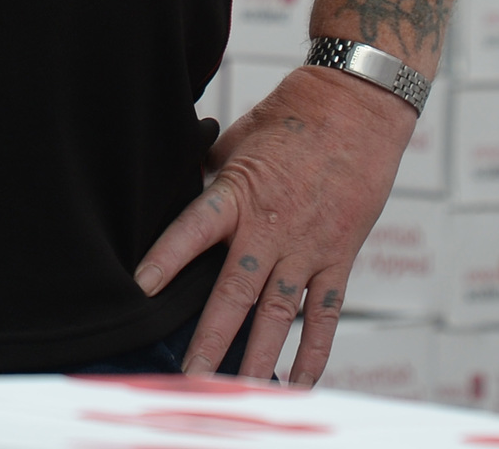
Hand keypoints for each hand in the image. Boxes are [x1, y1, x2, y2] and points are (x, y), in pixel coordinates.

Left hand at [132, 66, 415, 382]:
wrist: (358, 105)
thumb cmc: (295, 114)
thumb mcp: (239, 137)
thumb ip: (212, 172)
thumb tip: (185, 186)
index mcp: (239, 192)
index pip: (193, 230)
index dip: (166, 258)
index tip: (140, 289)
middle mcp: (271, 227)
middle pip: (235, 293)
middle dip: (211, 340)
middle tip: (191, 380)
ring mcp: (308, 246)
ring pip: (278, 315)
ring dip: (258, 358)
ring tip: (241, 393)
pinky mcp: (339, 256)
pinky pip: (325, 313)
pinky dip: (314, 351)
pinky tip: (300, 381)